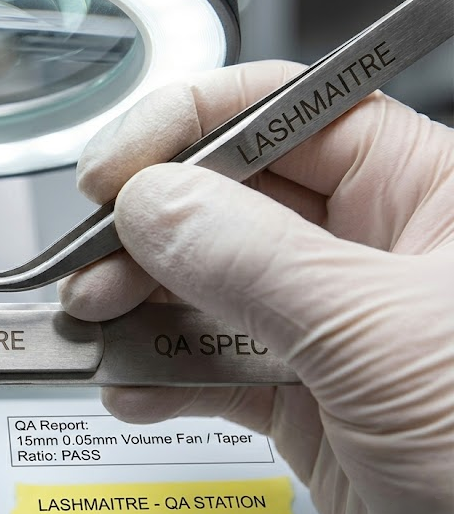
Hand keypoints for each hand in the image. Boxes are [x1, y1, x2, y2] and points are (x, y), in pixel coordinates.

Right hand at [59, 60, 453, 513]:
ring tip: (97, 325)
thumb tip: (152, 205)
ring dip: (137, 307)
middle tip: (93, 266)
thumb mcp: (383, 337)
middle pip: (226, 203)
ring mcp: (332, 327)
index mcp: (421, 191)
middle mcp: (370, 248)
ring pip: (207, 289)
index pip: (283, 114)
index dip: (188, 128)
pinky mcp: (306, 399)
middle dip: (145, 235)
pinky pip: (213, 367)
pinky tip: (136, 388)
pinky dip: (162, 377)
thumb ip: (256, 263)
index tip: (113, 171)